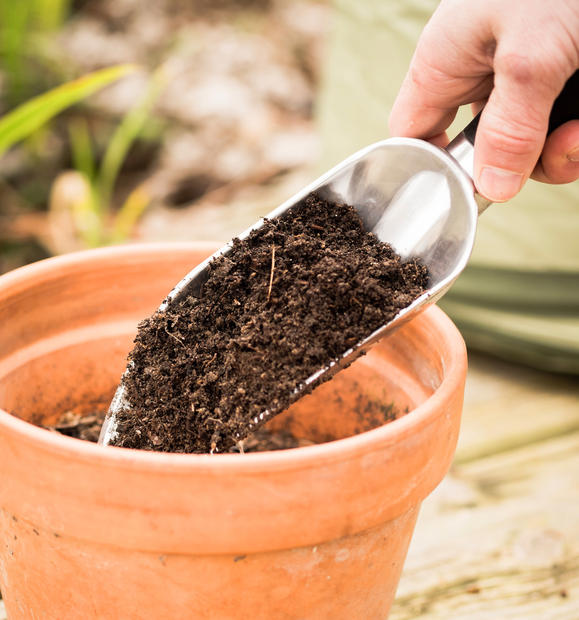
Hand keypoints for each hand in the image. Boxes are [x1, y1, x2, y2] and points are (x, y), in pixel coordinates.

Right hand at [389, 0, 578, 201]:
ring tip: (577, 136)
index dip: (428, 170)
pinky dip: (572, 138)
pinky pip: (553, 127)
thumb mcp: (533, 56)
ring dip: (553, 154)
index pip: (411, 134)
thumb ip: (509, 128)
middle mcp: (475, 75)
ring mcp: (515, 79)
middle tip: (547, 152)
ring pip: (520, 144)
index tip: (461, 194)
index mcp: (444, 63)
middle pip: (475, 150)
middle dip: (512, 165)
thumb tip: (492, 189)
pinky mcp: (552, 77)